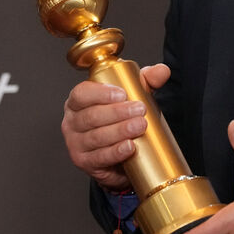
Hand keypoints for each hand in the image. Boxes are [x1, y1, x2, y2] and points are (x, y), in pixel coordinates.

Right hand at [60, 64, 169, 191]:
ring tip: (140, 126)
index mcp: (78, 102)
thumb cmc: (120, 120)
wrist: (120, 154)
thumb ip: (146, 81)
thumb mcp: (132, 97)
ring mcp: (75, 143)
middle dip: (117, 112)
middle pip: (91, 116)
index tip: (123, 94)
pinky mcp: (84, 162)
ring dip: (120, 131)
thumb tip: (161, 71)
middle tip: (140, 110)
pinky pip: (99, 157)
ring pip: (96, 136)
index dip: (101, 93)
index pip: (81, 93)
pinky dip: (116, 152)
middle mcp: (72, 122)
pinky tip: (129, 146)